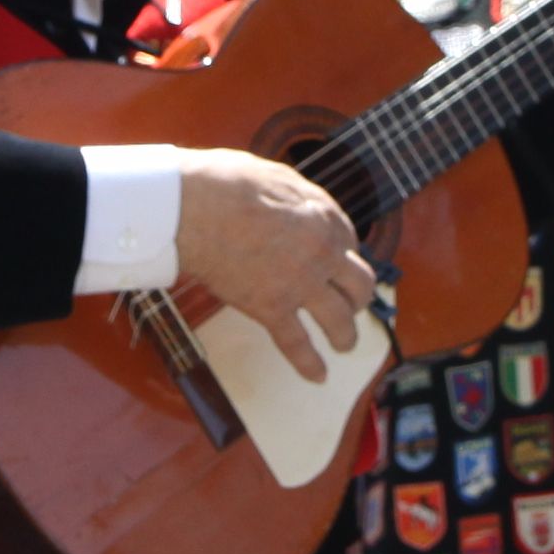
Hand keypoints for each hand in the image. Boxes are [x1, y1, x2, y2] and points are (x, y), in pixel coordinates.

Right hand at [177, 149, 373, 382]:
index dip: (340, 254)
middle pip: (358, 284)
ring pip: (339, 319)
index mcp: (325, 216)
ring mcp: (300, 283)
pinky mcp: (272, 308)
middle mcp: (323, 253)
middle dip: (357, 297)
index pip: (348, 242)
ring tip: (345, 345)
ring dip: (346, 336)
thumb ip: (295, 198)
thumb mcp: (276, 176)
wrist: (194, 208)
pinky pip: (297, 344)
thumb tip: (294, 204)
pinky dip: (309, 364)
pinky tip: (318, 377)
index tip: (332, 263)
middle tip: (350, 305)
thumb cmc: (225, 184)